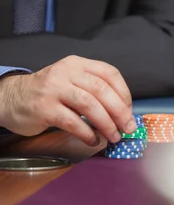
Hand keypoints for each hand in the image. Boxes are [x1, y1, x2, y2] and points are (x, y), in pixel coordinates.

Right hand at [0, 55, 135, 145]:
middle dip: (120, 112)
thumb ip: (94, 90)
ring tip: (113, 136)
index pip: (110, 74)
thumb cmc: (50, 93)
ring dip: (106, 124)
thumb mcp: (71, 81)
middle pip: (102, 90)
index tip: (130, 111)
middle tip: (128, 128)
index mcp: (78, 64)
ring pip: (89, 105)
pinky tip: (93, 140)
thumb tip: (124, 113)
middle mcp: (66, 72)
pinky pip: (73, 122)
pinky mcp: (44, 108)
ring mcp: (53, 89)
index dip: (124, 93)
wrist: (11, 98)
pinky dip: (87, 134)